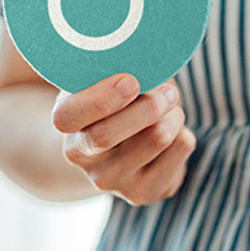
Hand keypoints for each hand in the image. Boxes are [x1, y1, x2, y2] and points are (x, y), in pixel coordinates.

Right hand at [51, 73, 195, 205]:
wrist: (122, 150)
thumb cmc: (119, 101)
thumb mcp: (107, 80)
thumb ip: (119, 67)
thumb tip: (149, 58)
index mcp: (66, 125)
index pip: (69, 116)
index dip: (101, 97)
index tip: (131, 80)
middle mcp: (82, 158)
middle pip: (110, 133)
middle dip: (149, 103)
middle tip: (167, 91)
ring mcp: (112, 181)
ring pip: (157, 136)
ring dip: (174, 114)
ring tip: (170, 109)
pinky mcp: (144, 192)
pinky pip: (181, 148)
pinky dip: (184, 131)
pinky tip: (171, 134)